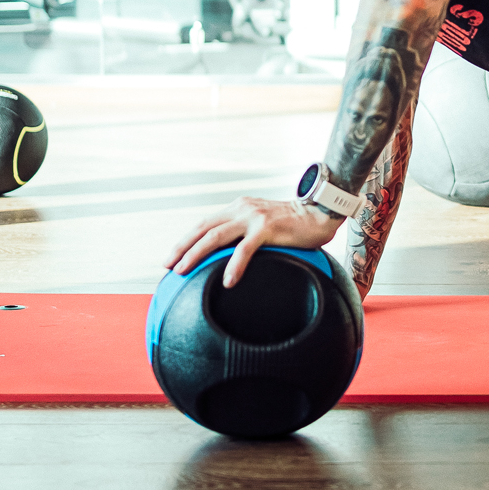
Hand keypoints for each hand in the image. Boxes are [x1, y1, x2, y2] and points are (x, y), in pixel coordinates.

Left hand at [165, 196, 342, 286]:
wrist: (320, 212)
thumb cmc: (294, 224)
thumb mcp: (263, 225)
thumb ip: (246, 234)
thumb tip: (232, 256)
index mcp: (237, 208)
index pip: (204, 224)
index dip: (185, 240)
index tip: (171, 257)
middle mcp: (241, 209)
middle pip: (202, 229)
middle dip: (182, 247)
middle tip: (167, 266)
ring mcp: (253, 217)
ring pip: (216, 236)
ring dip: (196, 254)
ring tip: (183, 270)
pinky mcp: (267, 227)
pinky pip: (245, 248)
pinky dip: (234, 265)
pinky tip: (228, 281)